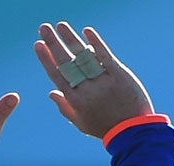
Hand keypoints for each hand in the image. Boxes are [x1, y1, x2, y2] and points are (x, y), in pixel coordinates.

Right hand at [34, 21, 154, 137]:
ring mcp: (103, 82)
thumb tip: (51, 92)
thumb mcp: (83, 123)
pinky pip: (105, 56)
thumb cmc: (106, 129)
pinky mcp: (120, 76)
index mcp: (76, 101)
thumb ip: (66, 108)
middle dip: (53, 44)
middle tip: (43, 28)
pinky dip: (96, 42)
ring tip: (60, 25)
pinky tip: (87, 31)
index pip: (57, 76)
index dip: (46, 59)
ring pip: (83, 56)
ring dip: (71, 38)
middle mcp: (87, 90)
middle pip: (67, 62)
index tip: (38, 45)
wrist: (135, 132)